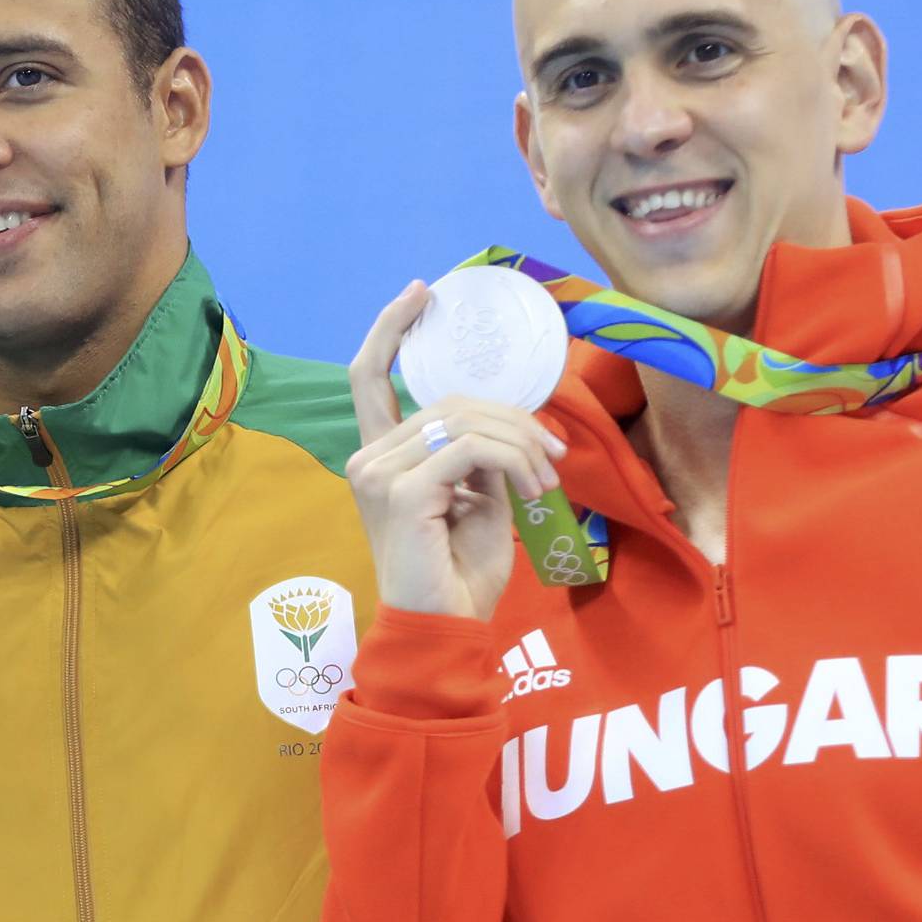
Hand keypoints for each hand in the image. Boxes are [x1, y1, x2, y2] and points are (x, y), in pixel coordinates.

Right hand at [346, 282, 567, 619]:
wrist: (444, 629)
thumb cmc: (458, 576)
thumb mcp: (478, 501)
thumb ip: (479, 455)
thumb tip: (508, 424)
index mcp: (379, 458)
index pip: (369, 377)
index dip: (390, 327)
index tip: (423, 291)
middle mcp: (368, 459)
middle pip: (448, 399)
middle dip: (513, 419)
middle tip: (554, 455)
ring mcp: (380, 474)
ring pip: (465, 420)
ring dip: (521, 444)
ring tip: (547, 481)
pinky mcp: (404, 491)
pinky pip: (471, 448)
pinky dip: (513, 461)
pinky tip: (533, 490)